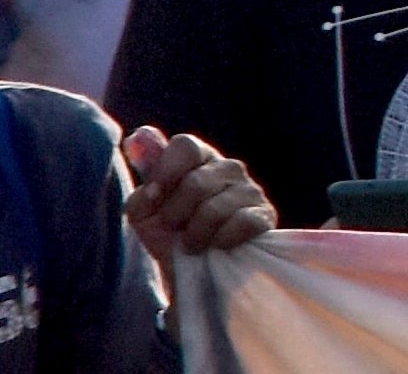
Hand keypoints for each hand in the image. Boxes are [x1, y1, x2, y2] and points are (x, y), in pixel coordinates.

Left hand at [122, 128, 270, 263]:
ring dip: (194, 235)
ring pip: (214, 209)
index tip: (154, 197)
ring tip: (192, 244)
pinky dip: (220, 240)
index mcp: (198, 159)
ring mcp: (250, 190)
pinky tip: (217, 245)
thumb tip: (137, 138)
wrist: (191, 273)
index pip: (184, 146)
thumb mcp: (145, 210)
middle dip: (175, 215)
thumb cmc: (168, 234)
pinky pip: (240, 223)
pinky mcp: (264, 215)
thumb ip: (144, 177)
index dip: (165, 172)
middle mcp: (228, 168)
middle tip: (175, 228)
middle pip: (195, 183)